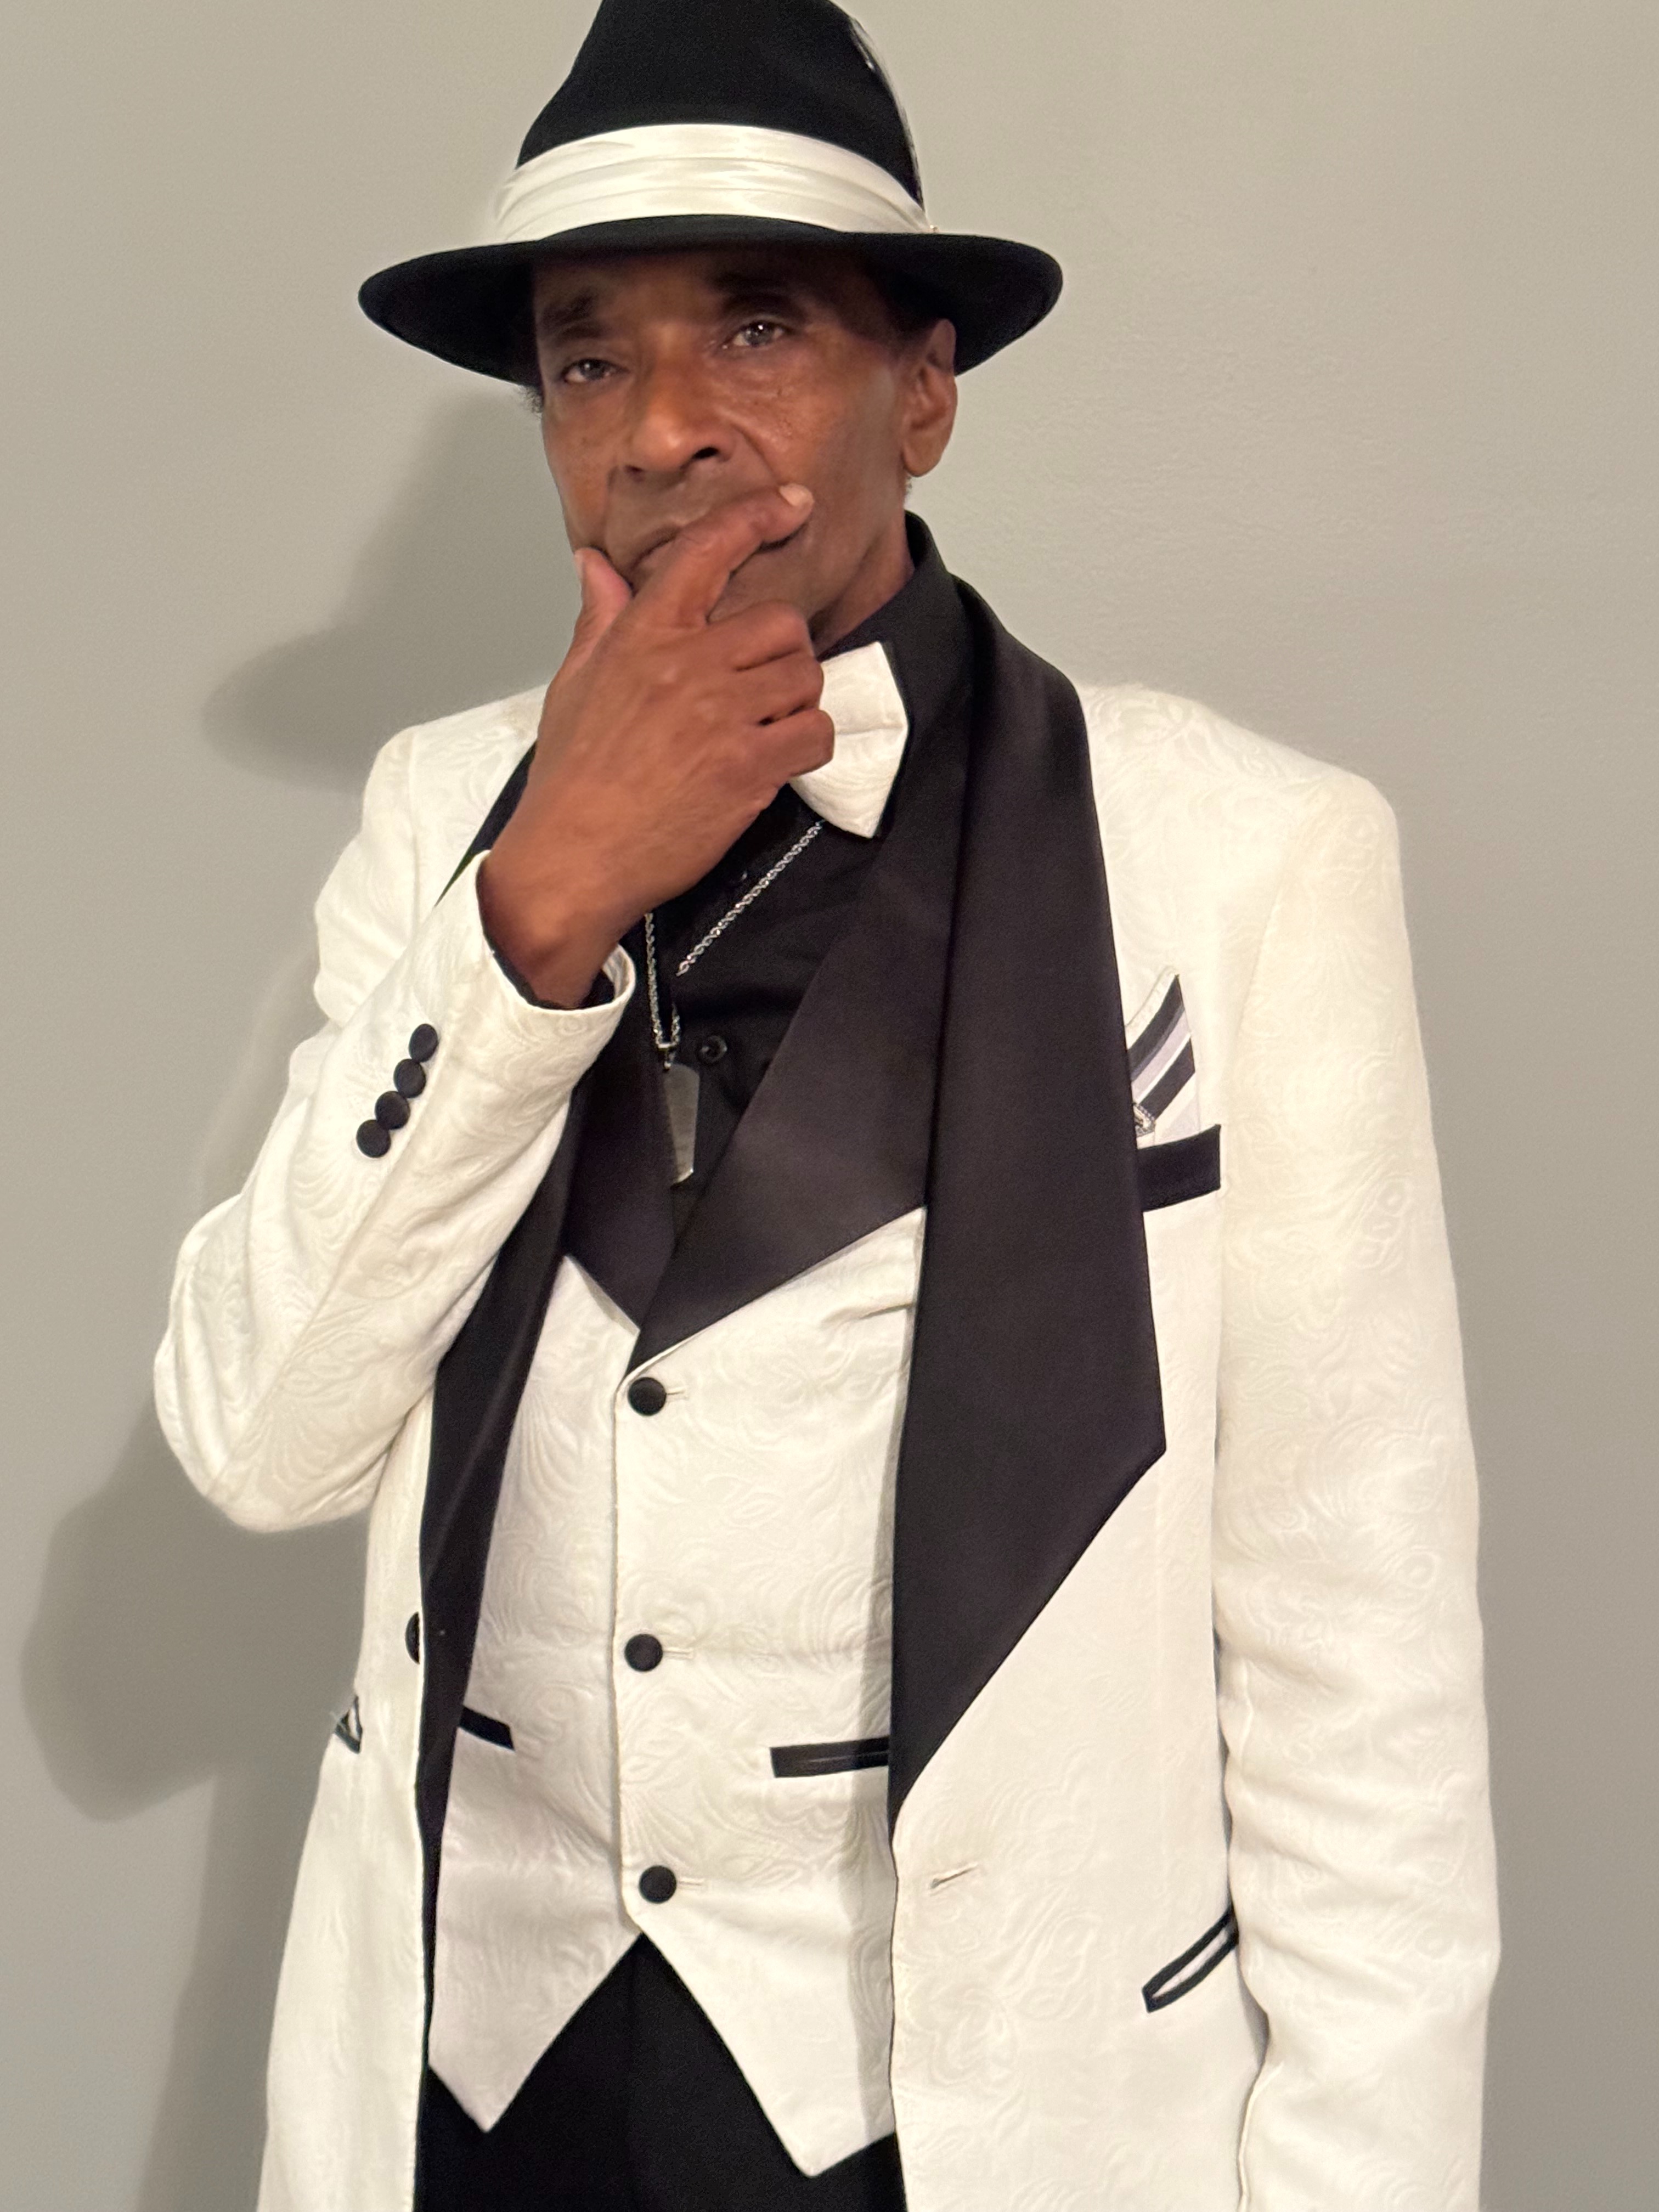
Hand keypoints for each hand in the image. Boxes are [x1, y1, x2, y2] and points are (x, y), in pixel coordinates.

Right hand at [478, 485, 833, 1005]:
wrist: (573, 858)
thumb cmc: (572, 778)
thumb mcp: (574, 683)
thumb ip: (600, 617)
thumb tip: (595, 564)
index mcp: (642, 635)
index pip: (708, 550)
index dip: (759, 516)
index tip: (793, 504)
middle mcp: (686, 665)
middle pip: (781, 622)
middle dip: (782, 651)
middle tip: (760, 683)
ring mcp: (722, 716)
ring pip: (805, 675)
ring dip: (796, 699)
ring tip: (762, 726)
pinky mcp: (749, 768)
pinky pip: (815, 733)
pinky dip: (808, 744)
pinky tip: (777, 759)